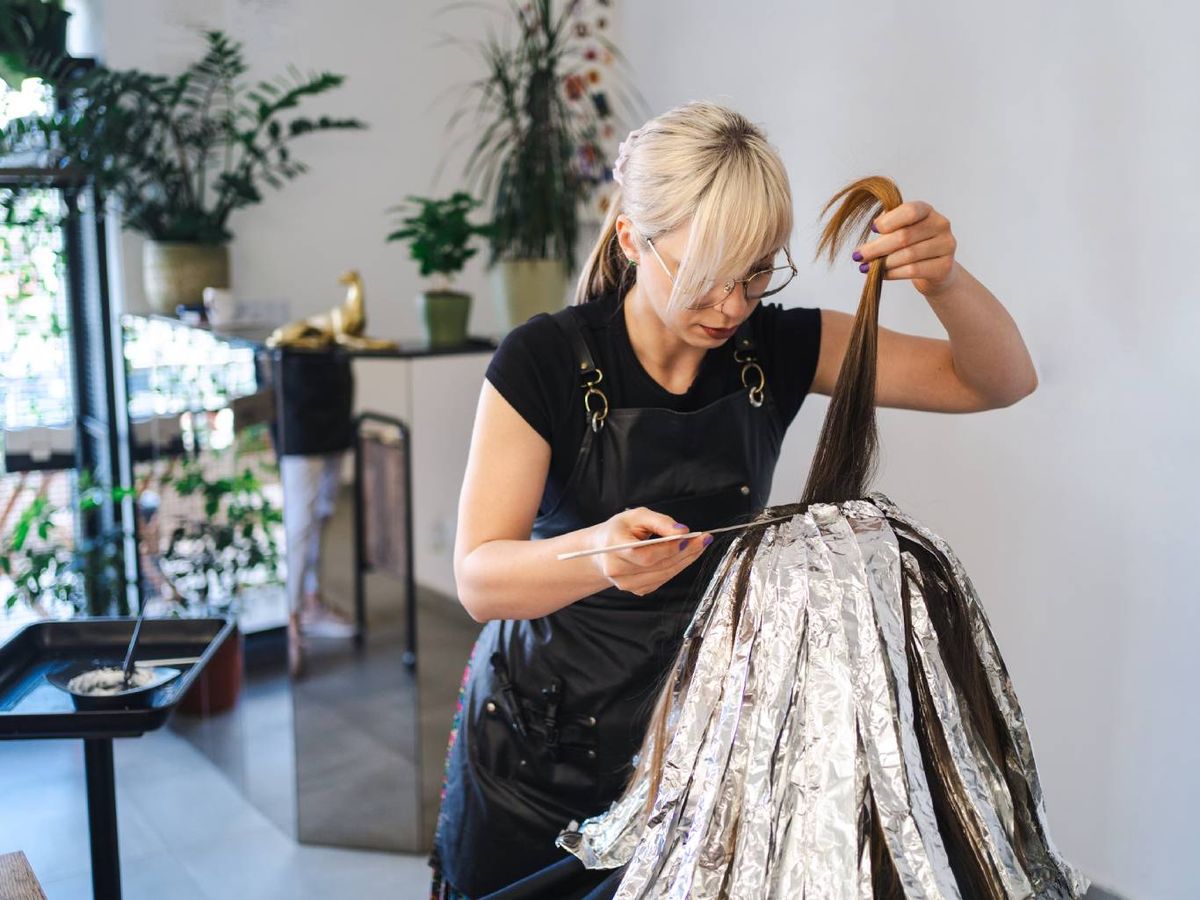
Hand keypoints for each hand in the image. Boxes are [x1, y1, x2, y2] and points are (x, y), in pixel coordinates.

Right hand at [589, 507, 711, 596]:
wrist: (602, 550)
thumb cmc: (620, 530)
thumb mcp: (637, 516)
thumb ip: (660, 521)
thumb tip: (682, 531)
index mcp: (613, 547)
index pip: (645, 554)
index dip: (669, 548)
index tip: (690, 537)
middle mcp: (616, 569)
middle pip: (657, 566)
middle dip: (685, 552)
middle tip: (703, 540)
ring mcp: (626, 583)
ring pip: (663, 575)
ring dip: (685, 561)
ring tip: (698, 546)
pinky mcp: (636, 590)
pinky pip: (662, 580)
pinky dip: (676, 568)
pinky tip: (685, 556)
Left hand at [851, 200, 958, 296]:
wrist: (935, 270)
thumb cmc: (913, 245)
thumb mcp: (901, 229)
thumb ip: (889, 224)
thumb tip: (874, 226)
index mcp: (927, 211)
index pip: (910, 211)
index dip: (889, 221)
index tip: (872, 230)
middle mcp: (941, 225)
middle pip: (905, 236)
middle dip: (877, 247)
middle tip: (858, 255)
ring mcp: (946, 246)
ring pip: (908, 255)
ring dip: (883, 263)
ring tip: (866, 267)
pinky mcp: (945, 266)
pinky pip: (913, 270)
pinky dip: (892, 273)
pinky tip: (880, 274)